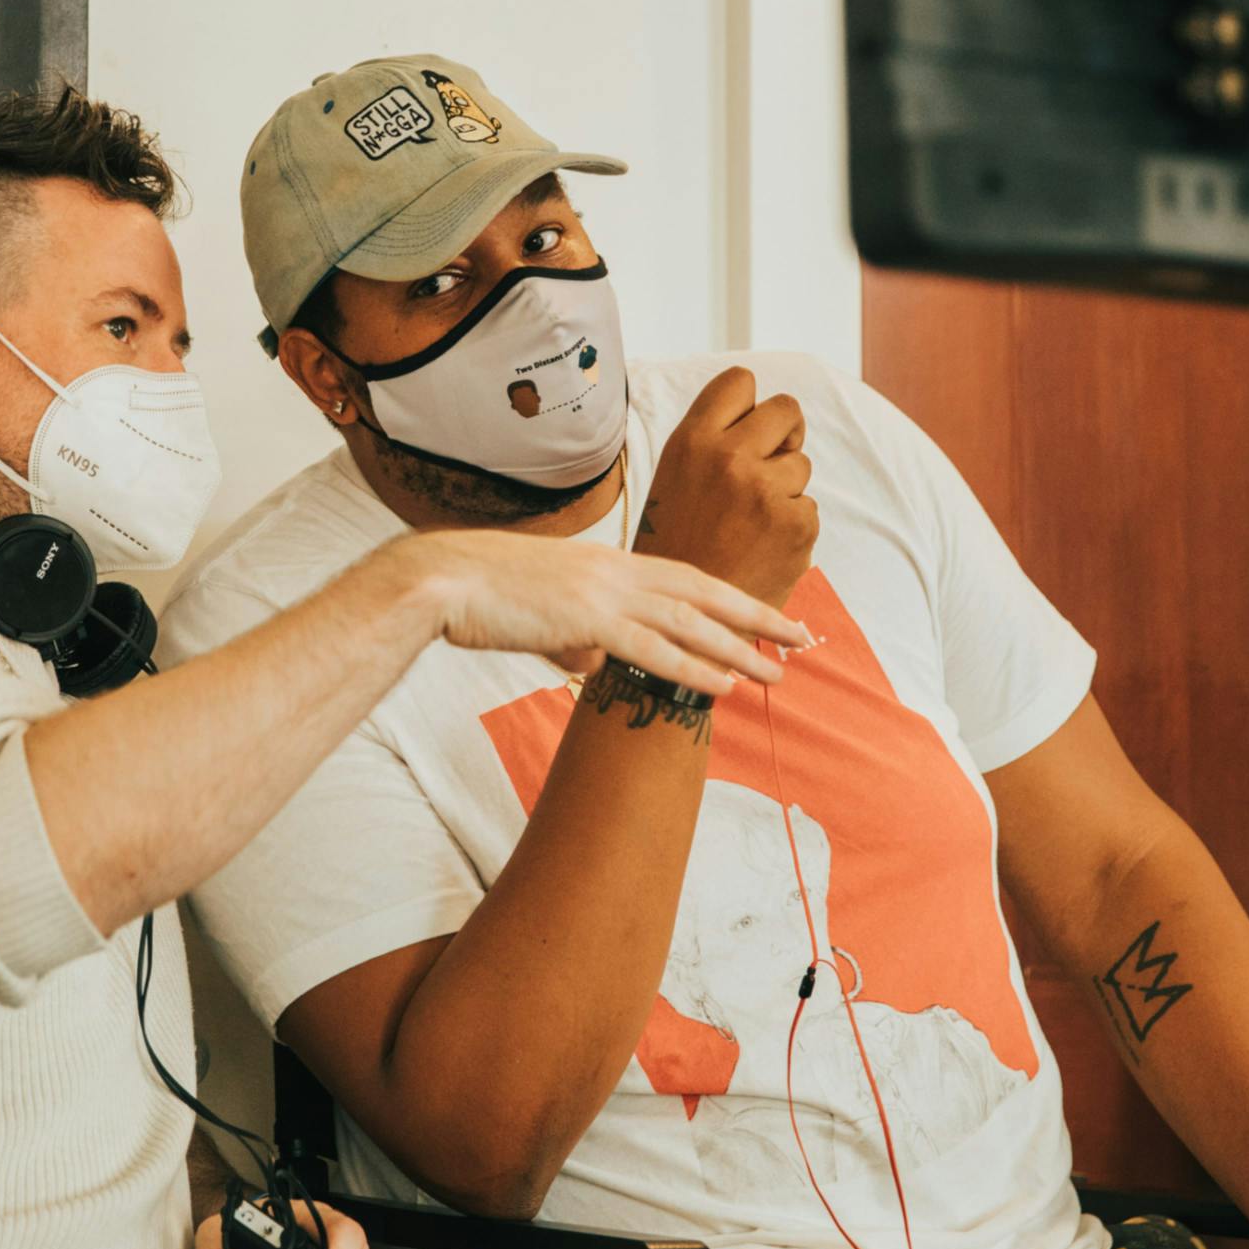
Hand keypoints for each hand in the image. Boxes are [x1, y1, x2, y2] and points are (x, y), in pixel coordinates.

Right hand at [412, 528, 808, 693]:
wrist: (446, 579)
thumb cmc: (484, 595)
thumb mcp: (544, 611)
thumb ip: (578, 635)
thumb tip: (595, 662)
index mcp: (610, 564)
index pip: (687, 577)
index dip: (732, 597)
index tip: (769, 614)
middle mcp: (617, 571)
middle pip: (705, 592)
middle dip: (758, 615)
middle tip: (802, 637)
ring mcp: (604, 592)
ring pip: (690, 622)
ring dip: (739, 648)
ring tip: (778, 671)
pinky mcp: (586, 619)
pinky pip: (652, 648)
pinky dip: (693, 667)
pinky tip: (724, 684)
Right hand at [632, 365, 816, 609]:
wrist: (685, 620)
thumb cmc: (679, 547)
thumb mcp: (675, 481)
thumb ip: (712, 444)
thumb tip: (760, 419)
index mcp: (691, 441)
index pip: (741, 381)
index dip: (750, 403)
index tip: (749, 426)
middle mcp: (728, 457)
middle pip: (786, 410)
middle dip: (785, 434)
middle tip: (768, 465)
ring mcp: (765, 490)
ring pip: (800, 464)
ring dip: (785, 488)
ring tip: (750, 523)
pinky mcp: (796, 523)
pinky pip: (808, 506)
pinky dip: (793, 527)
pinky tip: (762, 548)